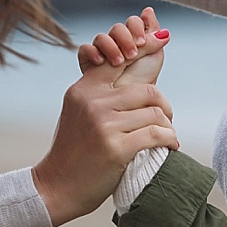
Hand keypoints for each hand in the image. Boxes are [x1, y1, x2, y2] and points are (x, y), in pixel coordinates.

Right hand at [31, 58, 179, 226]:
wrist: (57, 186)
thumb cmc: (73, 151)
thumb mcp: (78, 113)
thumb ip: (99, 93)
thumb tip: (132, 79)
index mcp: (83, 89)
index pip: (120, 60)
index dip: (145, 47)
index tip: (162, 39)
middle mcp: (93, 102)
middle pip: (147, 91)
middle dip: (164, 106)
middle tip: (166, 118)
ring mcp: (104, 124)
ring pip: (154, 114)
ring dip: (167, 126)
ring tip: (166, 135)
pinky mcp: (116, 147)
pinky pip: (156, 135)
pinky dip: (169, 140)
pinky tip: (170, 146)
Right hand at [77, 8, 168, 86]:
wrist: (128, 109)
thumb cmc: (141, 87)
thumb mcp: (152, 58)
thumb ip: (152, 35)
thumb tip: (149, 11)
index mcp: (134, 42)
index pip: (132, 23)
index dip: (137, 27)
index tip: (143, 41)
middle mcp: (118, 46)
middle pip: (117, 28)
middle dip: (126, 38)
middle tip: (132, 53)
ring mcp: (102, 54)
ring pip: (102, 37)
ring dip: (111, 46)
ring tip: (119, 61)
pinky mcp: (88, 64)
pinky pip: (85, 49)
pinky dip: (93, 52)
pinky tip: (101, 61)